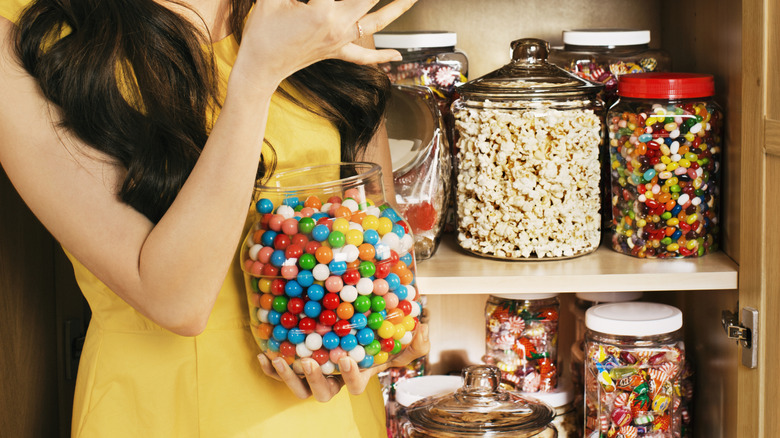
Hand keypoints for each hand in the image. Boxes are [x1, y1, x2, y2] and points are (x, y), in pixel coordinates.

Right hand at [229, 0, 417, 95]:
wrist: (260, 68)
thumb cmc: (262, 32)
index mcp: (323, 11)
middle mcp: (338, 26)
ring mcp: (340, 41)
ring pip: (376, 22)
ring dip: (397, 8)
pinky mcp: (336, 51)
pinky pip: (364, 57)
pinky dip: (382, 57)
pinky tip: (398, 55)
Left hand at [258, 323, 429, 401]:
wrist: (351, 324)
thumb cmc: (376, 338)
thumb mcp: (398, 339)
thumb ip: (414, 340)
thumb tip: (422, 329)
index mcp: (357, 375)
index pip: (355, 386)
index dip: (350, 377)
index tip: (346, 359)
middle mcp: (334, 379)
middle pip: (323, 393)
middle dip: (314, 381)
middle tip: (308, 363)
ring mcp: (314, 376)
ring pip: (300, 388)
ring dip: (288, 377)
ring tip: (279, 359)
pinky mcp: (295, 368)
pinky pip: (280, 375)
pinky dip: (270, 369)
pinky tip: (262, 354)